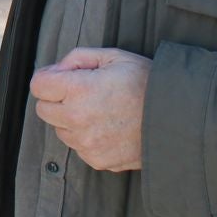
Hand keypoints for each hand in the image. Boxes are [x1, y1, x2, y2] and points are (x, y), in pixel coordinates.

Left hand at [30, 47, 149, 172]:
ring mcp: (87, 143)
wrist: (178, 118)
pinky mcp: (97, 160)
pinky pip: (78, 147)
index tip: (62, 77)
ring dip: (71, 120)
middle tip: (82, 93)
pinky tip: (108, 127)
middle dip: (57, 99)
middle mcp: (78, 119)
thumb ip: (78, 58)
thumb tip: (56, 70)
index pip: (38, 85)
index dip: (49, 78)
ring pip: (60, 130)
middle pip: (43, 109)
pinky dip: (87, 138)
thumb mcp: (114, 57)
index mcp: (79, 89)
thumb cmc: (147, 83)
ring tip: (100, 111)